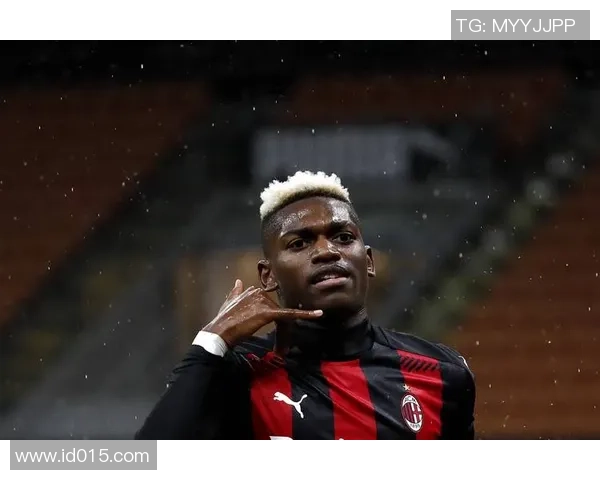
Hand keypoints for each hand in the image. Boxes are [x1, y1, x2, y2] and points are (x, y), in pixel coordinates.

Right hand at [203, 279, 322, 349]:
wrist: (220, 332)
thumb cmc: (223, 322)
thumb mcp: (228, 303)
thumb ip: (235, 292)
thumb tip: (238, 281)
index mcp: (251, 290)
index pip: (268, 302)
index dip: (270, 314)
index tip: (271, 323)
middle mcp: (258, 292)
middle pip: (276, 308)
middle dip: (274, 322)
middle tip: (268, 336)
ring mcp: (263, 302)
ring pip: (280, 314)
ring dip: (279, 327)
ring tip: (270, 339)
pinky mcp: (268, 312)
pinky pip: (289, 314)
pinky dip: (304, 314)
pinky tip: (318, 314)